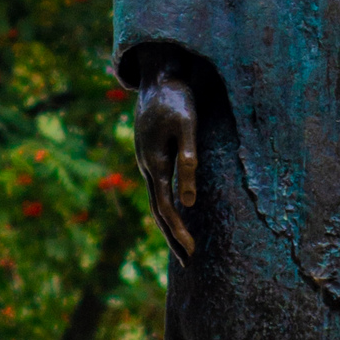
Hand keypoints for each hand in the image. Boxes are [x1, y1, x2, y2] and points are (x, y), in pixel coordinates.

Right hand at [134, 68, 198, 260]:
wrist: (159, 77)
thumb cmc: (176, 99)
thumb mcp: (187, 126)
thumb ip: (189, 160)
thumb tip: (189, 201)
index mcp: (154, 163)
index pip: (165, 208)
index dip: (178, 231)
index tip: (191, 251)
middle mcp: (147, 167)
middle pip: (158, 211)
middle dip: (173, 236)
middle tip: (189, 262)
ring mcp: (148, 162)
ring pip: (157, 201)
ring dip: (170, 225)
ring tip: (184, 247)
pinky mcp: (153, 156)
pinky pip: (159, 189)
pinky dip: (168, 207)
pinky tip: (178, 214)